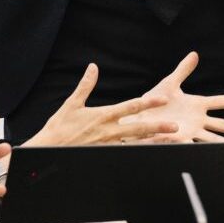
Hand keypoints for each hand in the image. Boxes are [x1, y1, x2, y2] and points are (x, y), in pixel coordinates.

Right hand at [27, 64, 181, 145]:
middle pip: (138, 128)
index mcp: (102, 115)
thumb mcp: (72, 104)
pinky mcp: (103, 155)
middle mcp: (108, 131)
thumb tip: (93, 67)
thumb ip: (85, 86)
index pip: (130, 107)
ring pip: (134, 144)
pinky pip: (124, 154)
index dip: (148, 103)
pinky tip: (149, 154)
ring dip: (152, 142)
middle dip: (157, 127)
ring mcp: (107, 145)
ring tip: (168, 142)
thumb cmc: (59, 127)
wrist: (47, 150)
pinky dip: (137, 154)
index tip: (163, 100)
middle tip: (175, 127)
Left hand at [118, 53, 223, 142]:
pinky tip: (215, 156)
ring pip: (214, 139)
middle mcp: (198, 120)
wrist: (137, 117)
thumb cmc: (153, 102)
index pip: (222, 102)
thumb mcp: (169, 84)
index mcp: (197, 105)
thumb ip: (182, 70)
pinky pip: (192, 146)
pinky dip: (202, 151)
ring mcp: (190, 131)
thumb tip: (194, 54)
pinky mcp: (179, 140)